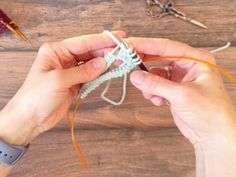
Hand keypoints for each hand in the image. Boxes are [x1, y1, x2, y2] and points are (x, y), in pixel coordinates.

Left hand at [0, 31, 125, 145]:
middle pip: (89, 52)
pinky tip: (110, 72)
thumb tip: (103, 63)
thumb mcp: (59, 80)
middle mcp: (63, 58)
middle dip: (106, 52)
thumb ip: (83, 71)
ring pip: (91, 64)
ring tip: (121, 61)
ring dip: (105, 63)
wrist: (30, 119)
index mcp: (55, 51)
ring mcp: (70, 71)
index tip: (118, 38)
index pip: (83, 42)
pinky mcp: (74, 82)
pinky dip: (100, 75)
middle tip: (123, 52)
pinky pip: (91, 76)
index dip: (102, 40)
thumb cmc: (36, 97)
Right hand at [128, 38, 235, 145]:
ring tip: (151, 94)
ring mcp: (179, 79)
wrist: (213, 135)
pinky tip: (159, 101)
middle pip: (159, 58)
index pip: (167, 47)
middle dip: (144, 62)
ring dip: (149, 84)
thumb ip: (156, 84)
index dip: (146, 44)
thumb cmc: (210, 112)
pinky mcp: (173, 91)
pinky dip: (152, 93)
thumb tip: (136, 76)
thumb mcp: (182, 95)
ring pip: (155, 74)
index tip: (129, 44)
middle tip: (127, 61)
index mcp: (196, 60)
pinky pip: (156, 86)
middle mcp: (187, 66)